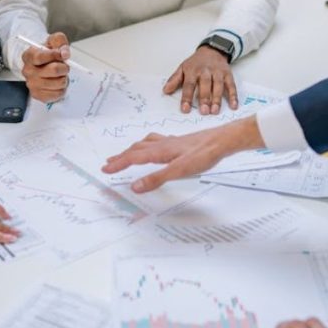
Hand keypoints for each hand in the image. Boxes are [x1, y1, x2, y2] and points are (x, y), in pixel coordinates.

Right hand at [21, 31, 70, 102]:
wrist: (44, 65)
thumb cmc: (49, 53)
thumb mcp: (54, 41)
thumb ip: (60, 41)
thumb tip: (64, 54)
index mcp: (29, 56)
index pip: (40, 57)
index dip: (55, 55)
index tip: (63, 54)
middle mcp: (27, 71)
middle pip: (53, 70)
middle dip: (64, 67)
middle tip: (64, 66)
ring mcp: (32, 84)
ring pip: (59, 82)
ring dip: (64, 78)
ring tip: (60, 75)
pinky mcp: (38, 95)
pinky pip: (58, 93)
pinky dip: (62, 88)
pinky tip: (58, 83)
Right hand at [101, 116, 262, 192]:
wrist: (222, 140)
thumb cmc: (203, 153)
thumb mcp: (179, 170)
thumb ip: (156, 179)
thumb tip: (135, 186)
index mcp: (159, 151)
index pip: (133, 157)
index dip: (118, 163)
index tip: (105, 168)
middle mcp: (163, 144)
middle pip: (136, 149)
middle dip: (122, 156)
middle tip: (109, 162)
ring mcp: (171, 142)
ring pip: (146, 143)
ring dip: (133, 149)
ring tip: (126, 153)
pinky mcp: (180, 142)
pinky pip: (158, 141)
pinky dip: (149, 144)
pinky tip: (156, 147)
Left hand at [164, 46, 237, 114]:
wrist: (212, 50)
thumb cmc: (196, 63)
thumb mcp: (182, 68)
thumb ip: (174, 80)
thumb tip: (165, 91)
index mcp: (192, 70)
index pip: (189, 85)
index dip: (187, 97)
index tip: (185, 109)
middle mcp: (205, 71)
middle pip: (205, 85)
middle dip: (204, 98)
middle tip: (203, 111)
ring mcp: (218, 73)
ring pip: (218, 86)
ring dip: (217, 99)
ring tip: (215, 111)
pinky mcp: (228, 74)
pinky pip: (231, 86)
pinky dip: (233, 96)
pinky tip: (233, 105)